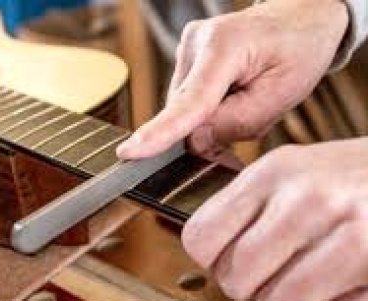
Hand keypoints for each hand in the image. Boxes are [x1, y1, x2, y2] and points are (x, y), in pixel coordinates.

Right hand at [116, 0, 347, 158]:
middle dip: (210, 133)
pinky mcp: (187, 59)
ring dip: (211, 122)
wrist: (300, 17)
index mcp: (226, 45)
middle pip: (184, 112)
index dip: (160, 131)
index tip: (130, 152)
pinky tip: (233, 100)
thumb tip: (193, 141)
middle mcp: (197, 43)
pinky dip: (209, 112)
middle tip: (246, 131)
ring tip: (247, 104)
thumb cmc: (298, 49)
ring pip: (186, 110)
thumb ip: (235, 123)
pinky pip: (189, 102)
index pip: (189, 100)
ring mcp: (188, 50)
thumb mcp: (281, 95)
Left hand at [182, 139, 367, 300]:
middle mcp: (309, 201)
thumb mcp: (298, 169)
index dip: (211, 259)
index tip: (228, 260)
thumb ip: (251, 203)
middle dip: (251, 287)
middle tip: (275, 276)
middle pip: (234, 280)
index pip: (201, 236)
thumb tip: (206, 249)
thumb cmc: (356, 180)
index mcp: (276, 171)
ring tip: (311, 285)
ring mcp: (355, 238)